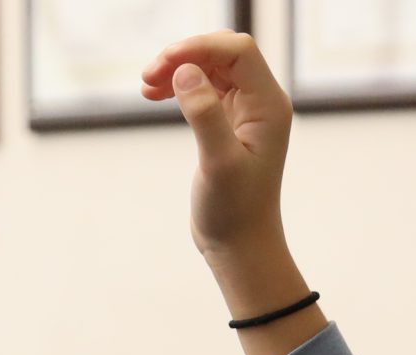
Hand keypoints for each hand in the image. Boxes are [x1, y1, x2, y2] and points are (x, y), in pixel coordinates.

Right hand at [140, 33, 291, 266]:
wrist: (241, 247)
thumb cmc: (235, 213)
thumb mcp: (218, 164)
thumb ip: (204, 114)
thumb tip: (185, 72)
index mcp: (269, 107)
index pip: (238, 51)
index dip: (199, 47)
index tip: (164, 64)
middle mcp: (263, 104)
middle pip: (223, 53)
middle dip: (185, 55)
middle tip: (149, 76)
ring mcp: (247, 112)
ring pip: (211, 68)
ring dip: (178, 69)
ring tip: (146, 85)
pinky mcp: (229, 123)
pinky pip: (204, 88)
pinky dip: (179, 85)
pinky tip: (153, 94)